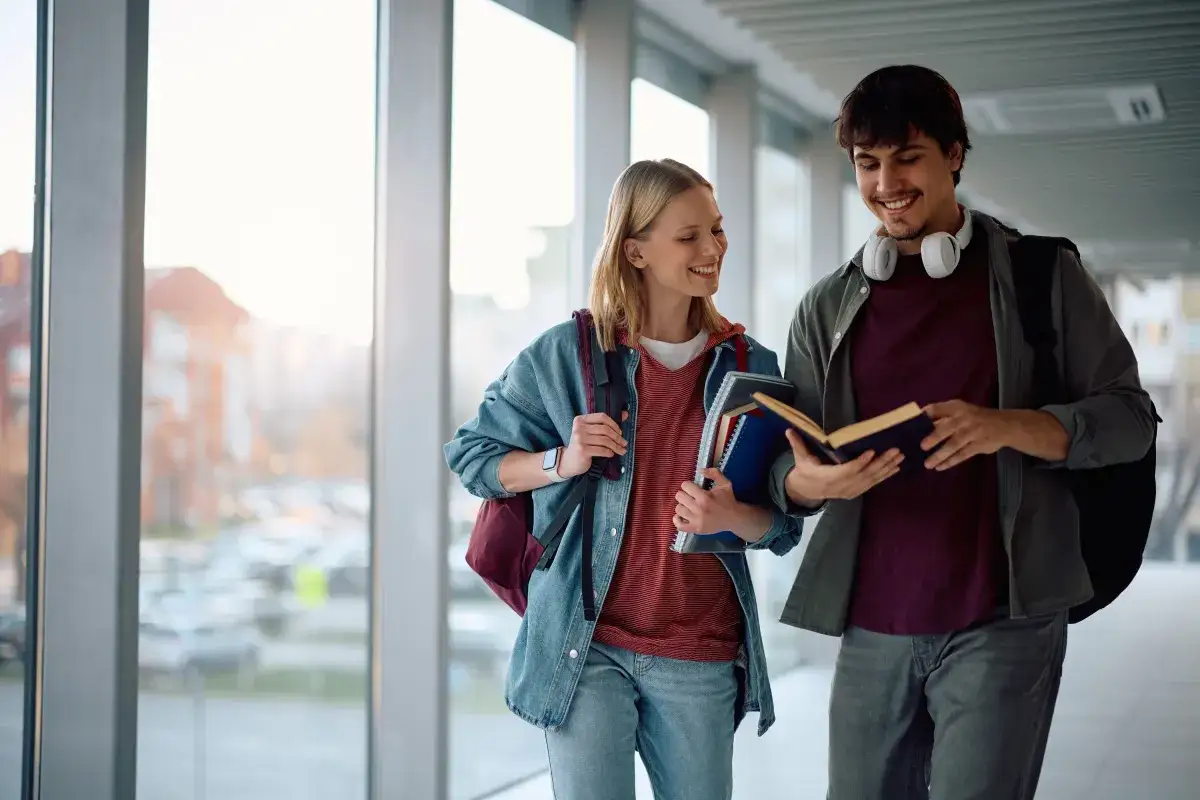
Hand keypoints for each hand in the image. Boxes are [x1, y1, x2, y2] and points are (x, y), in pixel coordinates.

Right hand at [559, 411, 628, 478]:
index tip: (620, 432)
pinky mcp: (582, 450)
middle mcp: (579, 428)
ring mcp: (580, 439)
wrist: (569, 461)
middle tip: (624, 443)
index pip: (602, 417)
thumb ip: (606, 423)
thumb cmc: (583, 445)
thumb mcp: (591, 432)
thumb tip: (625, 414)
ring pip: (605, 440)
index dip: (614, 424)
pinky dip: (609, 452)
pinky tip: (611, 454)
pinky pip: (602, 450)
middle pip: (605, 429)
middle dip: (617, 437)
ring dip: (616, 446)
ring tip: (622, 450)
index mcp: (581, 420)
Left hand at [673, 469, 768, 540]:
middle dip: (684, 494)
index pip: (685, 486)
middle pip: (679, 496)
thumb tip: (700, 470)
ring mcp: (696, 520)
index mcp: (705, 497)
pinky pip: (679, 525)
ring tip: (688, 506)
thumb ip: (714, 473)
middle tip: (690, 496)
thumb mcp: (725, 483)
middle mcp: (699, 508)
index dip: (688, 485)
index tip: (692, 488)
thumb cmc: (728, 500)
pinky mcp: (696, 529)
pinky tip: (680, 516)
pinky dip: (677, 520)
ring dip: (682, 506)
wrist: (734, 518)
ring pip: (678, 509)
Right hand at [783, 430, 902, 504]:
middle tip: (894, 451)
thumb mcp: (800, 458)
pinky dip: (885, 476)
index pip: (846, 471)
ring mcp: (850, 490)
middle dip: (881, 463)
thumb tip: (789, 430)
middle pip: (864, 475)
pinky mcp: (856, 492)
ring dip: (887, 468)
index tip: (871, 451)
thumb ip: (797, 444)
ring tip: (899, 456)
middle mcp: (841, 486)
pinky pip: (873, 484)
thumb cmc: (806, 470)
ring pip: (871, 480)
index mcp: (827, 477)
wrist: (807, 491)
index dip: (859, 463)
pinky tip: (896, 468)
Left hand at [921, 400, 1011, 470]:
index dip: (925, 416)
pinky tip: (940, 467)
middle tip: (922, 447)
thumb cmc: (976, 418)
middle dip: (934, 437)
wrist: (1005, 426)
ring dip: (940, 455)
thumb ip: (943, 416)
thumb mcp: (961, 411)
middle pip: (947, 428)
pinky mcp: (978, 446)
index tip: (911, 425)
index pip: (937, 409)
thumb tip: (919, 423)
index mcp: (957, 407)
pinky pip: (962, 455)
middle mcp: (964, 418)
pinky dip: (951, 462)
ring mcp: (972, 432)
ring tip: (928, 464)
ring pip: (954, 445)